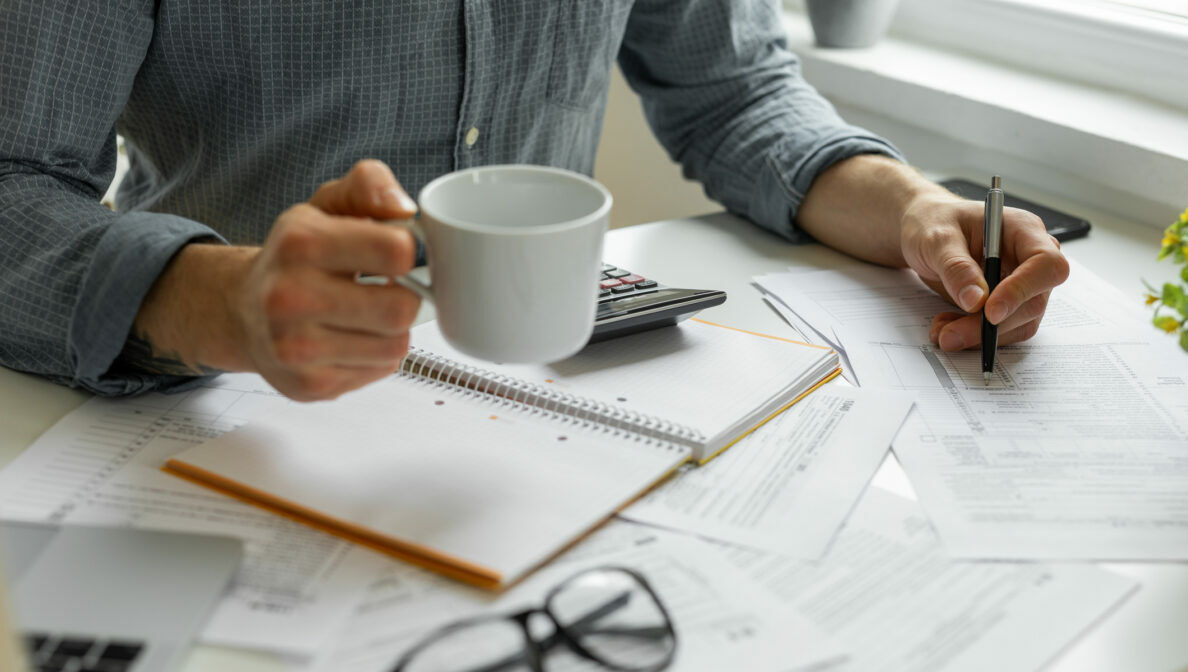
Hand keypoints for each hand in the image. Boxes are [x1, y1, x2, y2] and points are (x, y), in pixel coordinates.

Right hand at [235, 160, 420, 399]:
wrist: (243, 311)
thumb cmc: (296, 257)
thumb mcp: (326, 205)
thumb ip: (368, 185)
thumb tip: (404, 209)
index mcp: (300, 243)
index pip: (395, 251)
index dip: (410, 251)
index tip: (399, 252)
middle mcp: (290, 297)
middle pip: (400, 309)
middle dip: (405, 296)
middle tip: (388, 288)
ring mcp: (296, 348)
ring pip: (395, 346)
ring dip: (392, 330)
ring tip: (365, 314)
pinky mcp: (309, 385)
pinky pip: (379, 370)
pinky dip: (375, 355)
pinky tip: (350, 338)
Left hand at [900, 194, 1069, 351]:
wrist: (923, 232)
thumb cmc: (933, 223)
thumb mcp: (935, 239)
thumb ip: (956, 267)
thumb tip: (977, 300)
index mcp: (1023, 230)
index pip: (1046, 264)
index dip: (1023, 290)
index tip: (990, 311)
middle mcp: (1029, 259)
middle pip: (1033, 302)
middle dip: (992, 326)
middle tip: (951, 335)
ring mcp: (1022, 284)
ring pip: (1019, 324)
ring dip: (980, 336)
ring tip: (942, 332)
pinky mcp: (1008, 304)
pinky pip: (1003, 330)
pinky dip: (975, 337)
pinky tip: (948, 327)